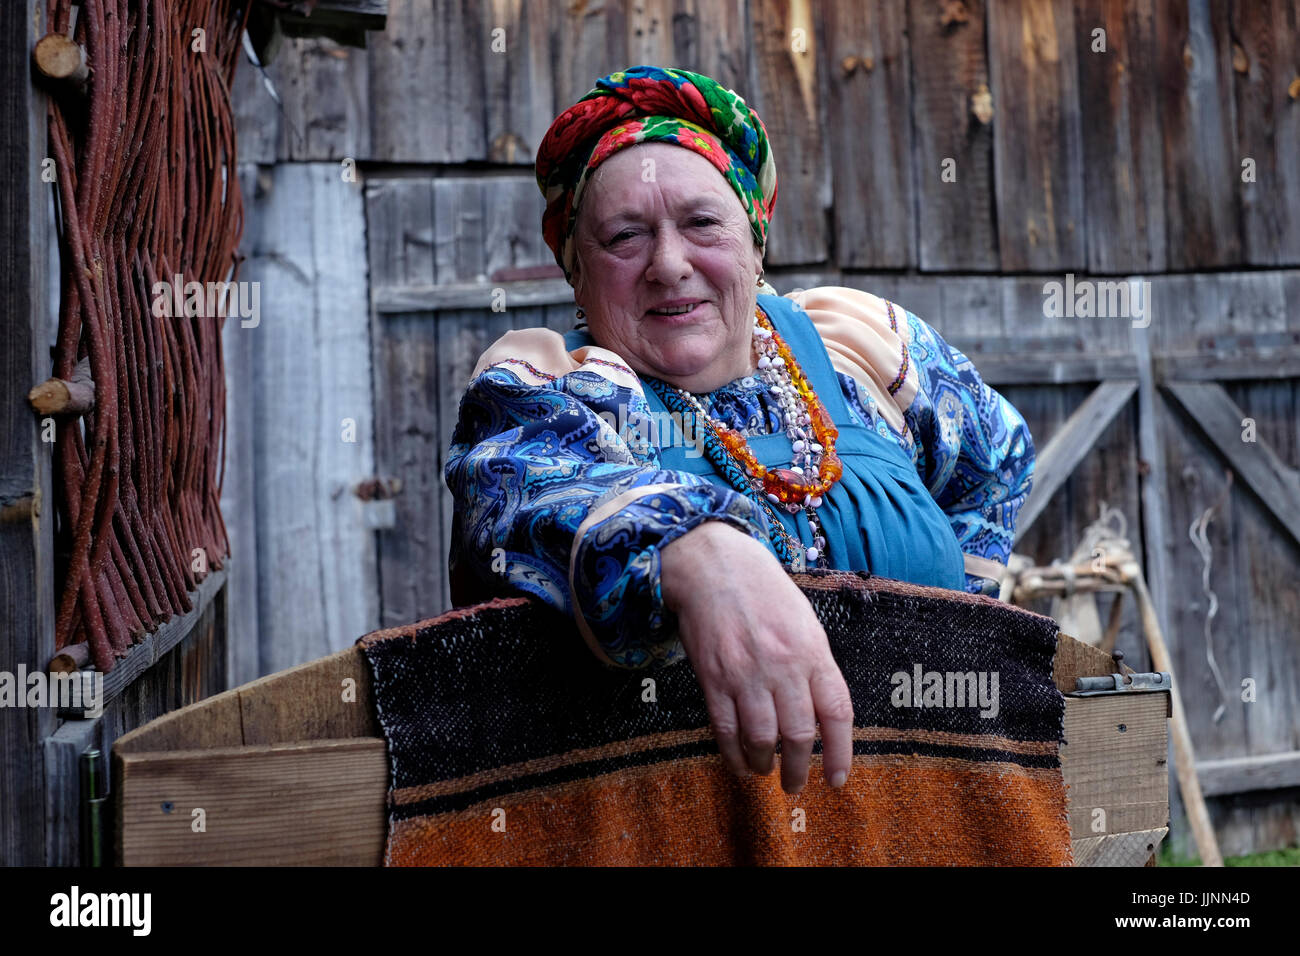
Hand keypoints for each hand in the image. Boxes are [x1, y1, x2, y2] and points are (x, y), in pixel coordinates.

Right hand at [660, 521, 853, 792]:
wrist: (713, 565)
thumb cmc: (764, 591)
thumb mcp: (805, 621)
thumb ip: (815, 665)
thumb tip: (822, 712)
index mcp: (812, 651)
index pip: (837, 712)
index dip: (840, 752)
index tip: (836, 779)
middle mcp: (782, 666)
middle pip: (799, 733)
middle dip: (798, 769)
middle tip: (795, 785)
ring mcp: (745, 674)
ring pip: (762, 738)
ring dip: (766, 765)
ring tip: (767, 773)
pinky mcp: (713, 678)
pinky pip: (725, 729)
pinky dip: (734, 755)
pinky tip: (740, 765)